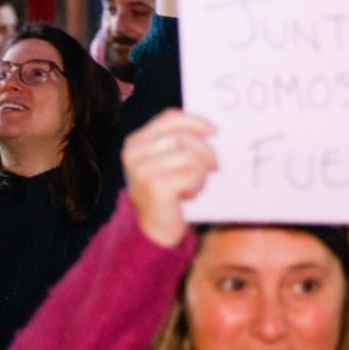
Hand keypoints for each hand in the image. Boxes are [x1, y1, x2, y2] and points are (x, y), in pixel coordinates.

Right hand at [122, 109, 218, 246]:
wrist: (153, 231)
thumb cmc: (166, 193)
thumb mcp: (166, 162)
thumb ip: (178, 142)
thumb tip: (211, 129)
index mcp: (136, 142)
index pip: (170, 118)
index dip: (195, 121)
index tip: (214, 131)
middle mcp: (134, 153)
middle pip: (183, 136)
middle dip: (205, 151)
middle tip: (214, 167)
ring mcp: (142, 169)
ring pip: (189, 155)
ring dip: (201, 171)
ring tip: (196, 184)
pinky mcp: (155, 185)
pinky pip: (191, 173)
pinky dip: (197, 184)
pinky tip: (189, 194)